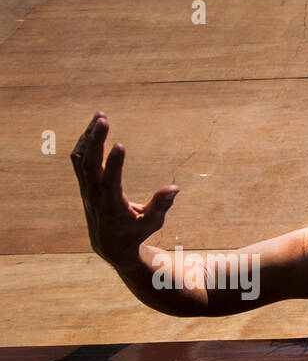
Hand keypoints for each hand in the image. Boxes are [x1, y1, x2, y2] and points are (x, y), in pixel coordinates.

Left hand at [71, 111, 177, 266]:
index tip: (120, 144)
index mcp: (112, 205)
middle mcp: (95, 195)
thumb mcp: (153, 222)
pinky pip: (79, 159)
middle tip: (103, 118)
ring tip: (100, 116)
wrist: (109, 244)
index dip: (114, 163)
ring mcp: (86, 188)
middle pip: (89, 164)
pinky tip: (93, 128)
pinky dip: (84, 142)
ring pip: (81, 158)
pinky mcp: (84, 182)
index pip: (110, 181)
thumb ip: (161, 205)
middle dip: (95, 140)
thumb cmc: (136, 231)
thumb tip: (175, 188)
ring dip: (88, 136)